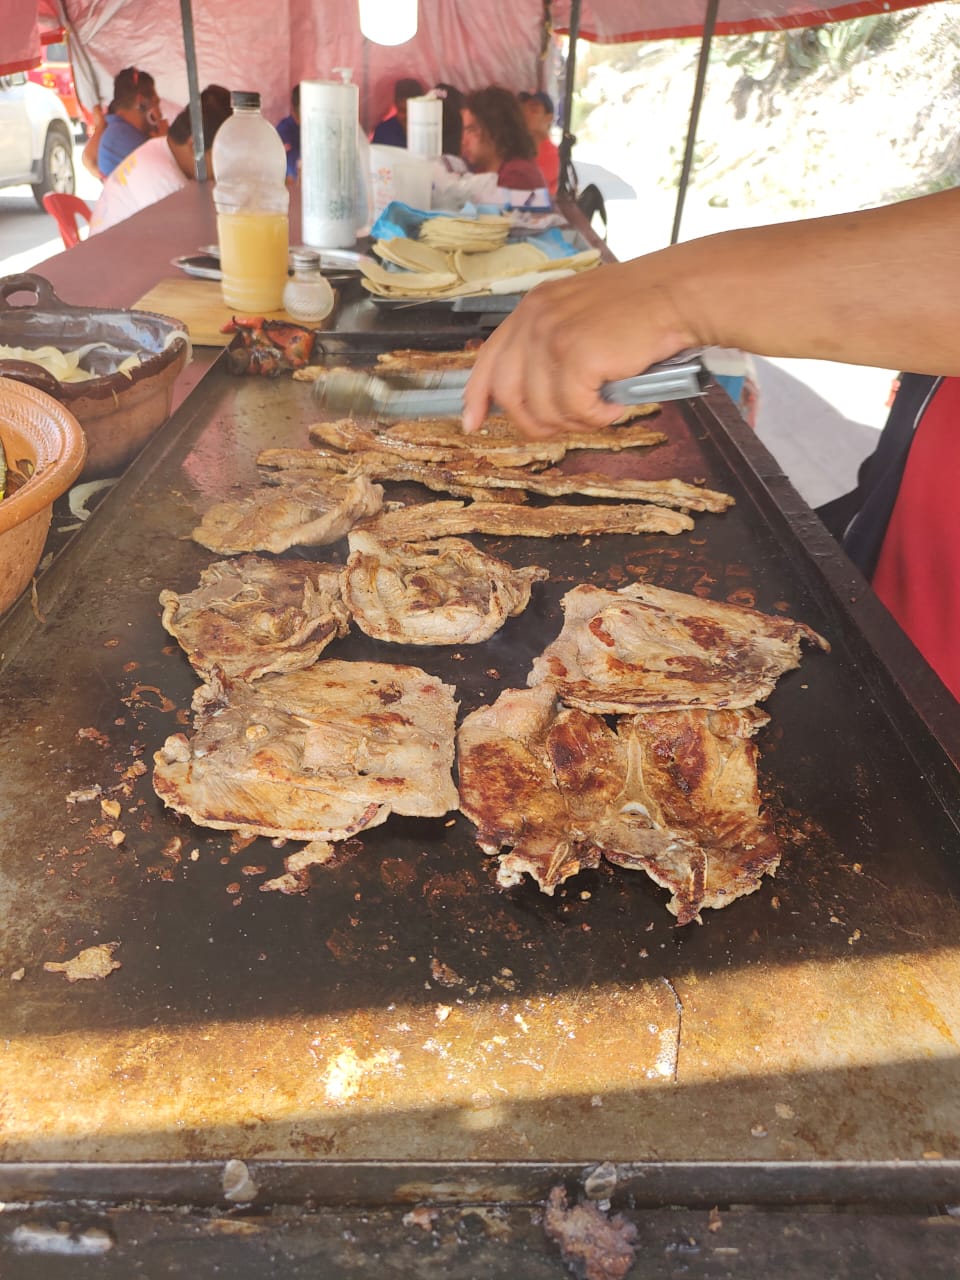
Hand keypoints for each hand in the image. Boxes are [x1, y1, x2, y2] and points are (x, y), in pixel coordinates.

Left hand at [462, 255, 697, 438]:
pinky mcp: (576, 355)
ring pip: (543, 409)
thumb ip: (552, 346)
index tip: (472, 422)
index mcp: (533, 308)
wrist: (678, 293)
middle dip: (536, 422)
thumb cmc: (642, 310)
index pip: (489, 359)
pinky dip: (598, 416)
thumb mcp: (581, 317)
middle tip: (568, 425)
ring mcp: (553, 336)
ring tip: (603, 407)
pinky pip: (575, 410)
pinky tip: (616, 403)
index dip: (477, 396)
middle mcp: (535, 319)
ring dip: (575, 420)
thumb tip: (538, 397)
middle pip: (509, 394)